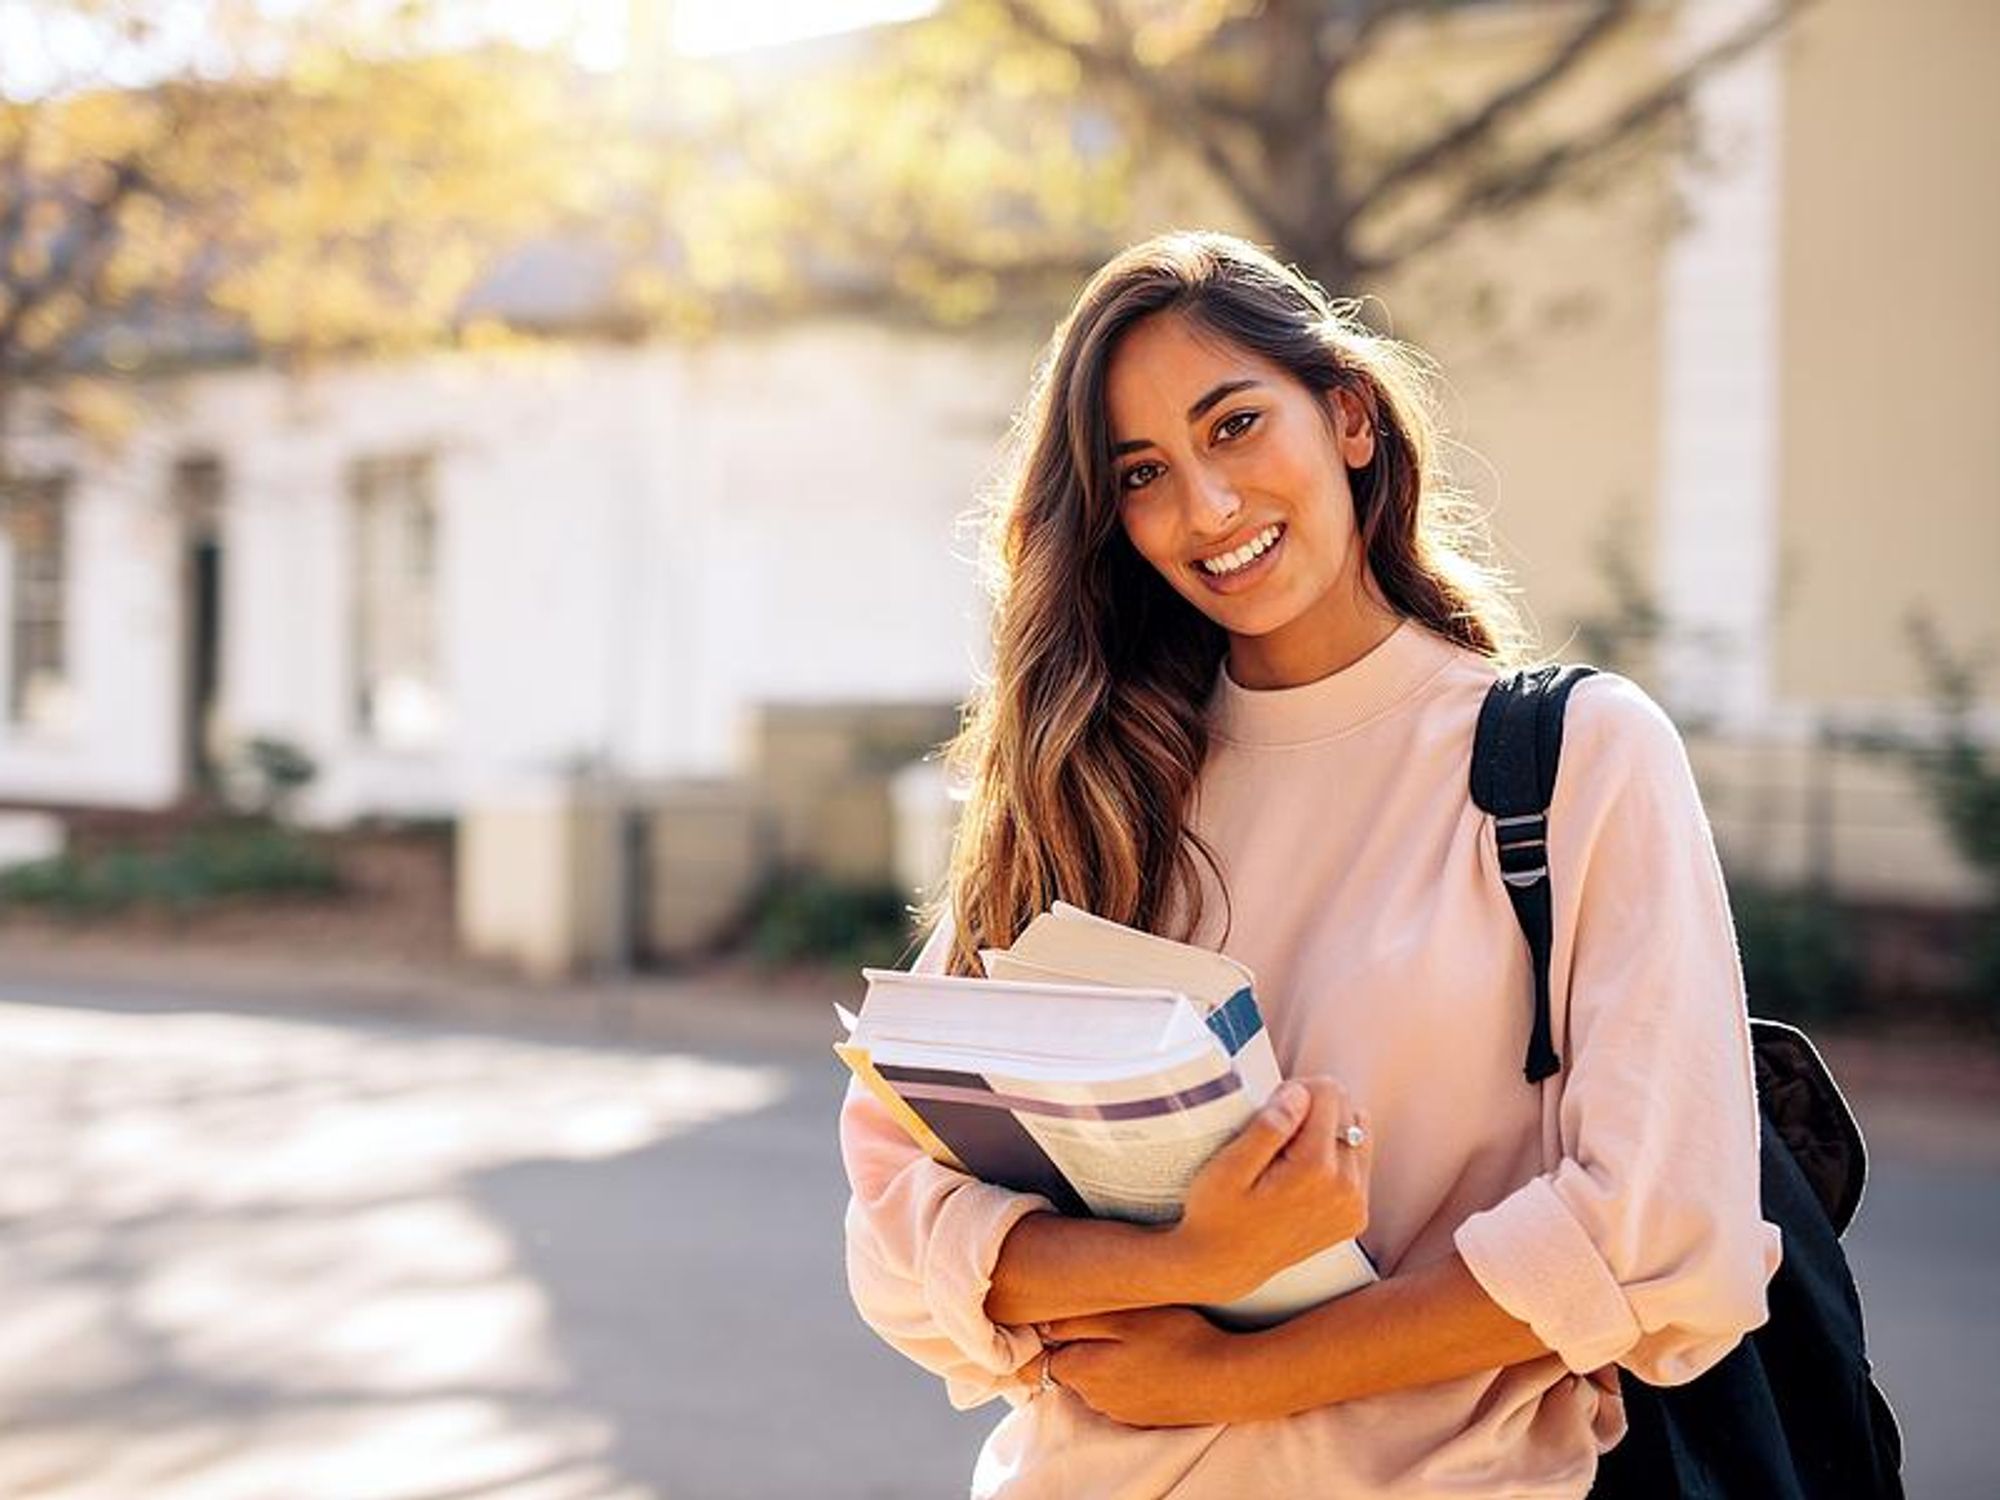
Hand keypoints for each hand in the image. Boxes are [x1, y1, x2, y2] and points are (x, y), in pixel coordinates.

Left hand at [1033, 1307, 1239, 1427]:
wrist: (1225, 1381)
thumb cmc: (1177, 1340)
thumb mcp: (1124, 1316)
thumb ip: (1078, 1322)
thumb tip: (1045, 1328)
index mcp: (1085, 1372)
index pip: (1044, 1360)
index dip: (1052, 1337)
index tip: (1066, 1320)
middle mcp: (1097, 1399)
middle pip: (1072, 1369)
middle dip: (1081, 1347)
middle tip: (1111, 1320)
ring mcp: (1122, 1412)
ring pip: (1098, 1381)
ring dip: (1107, 1361)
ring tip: (1137, 1336)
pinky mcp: (1144, 1417)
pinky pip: (1123, 1392)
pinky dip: (1129, 1376)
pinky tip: (1153, 1358)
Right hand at [1170, 1076, 1372, 1303]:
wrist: (1224, 1266)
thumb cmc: (1217, 1214)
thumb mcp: (1228, 1167)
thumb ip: (1268, 1127)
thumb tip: (1300, 1094)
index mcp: (1316, 1170)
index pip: (1329, 1092)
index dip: (1296, 1091)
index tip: (1271, 1111)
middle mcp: (1346, 1188)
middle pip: (1347, 1110)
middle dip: (1313, 1110)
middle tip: (1275, 1134)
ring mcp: (1355, 1206)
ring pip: (1358, 1132)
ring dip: (1326, 1132)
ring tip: (1288, 1153)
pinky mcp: (1355, 1216)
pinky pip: (1358, 1162)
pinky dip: (1334, 1156)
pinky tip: (1302, 1172)